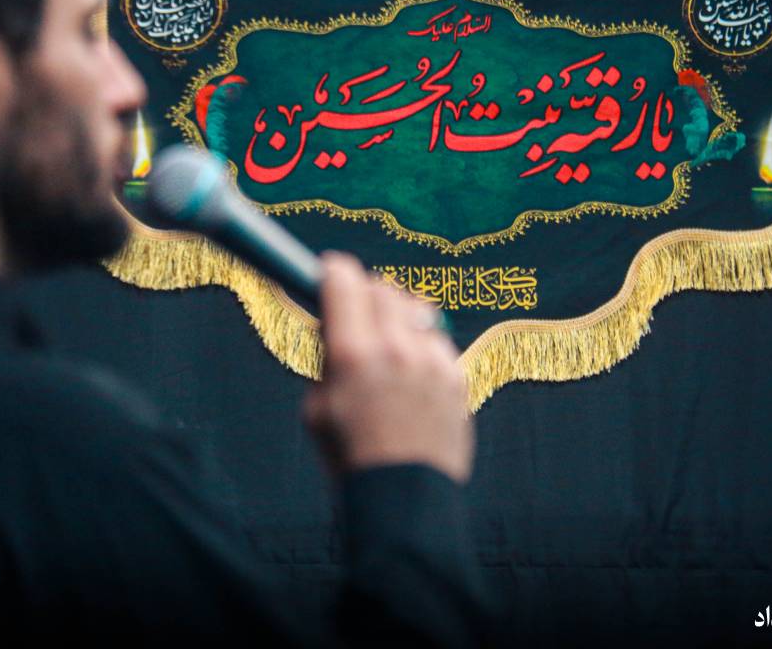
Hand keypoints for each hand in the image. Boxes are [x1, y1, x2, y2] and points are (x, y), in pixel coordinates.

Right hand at [303, 252, 473, 483]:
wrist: (401, 498)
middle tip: (357, 318)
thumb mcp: (314, 405)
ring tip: (387, 351)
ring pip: (413, 308)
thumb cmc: (349, 454)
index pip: (344, 279)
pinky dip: (422, 347)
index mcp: (351, 354)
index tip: (330, 276)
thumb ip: (327, 356)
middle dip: (365, 295)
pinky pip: (436, 339)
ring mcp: (430, 361)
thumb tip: (334, 321)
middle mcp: (394, 349)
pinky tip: (412, 377)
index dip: (333, 273)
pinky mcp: (456, 375)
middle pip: (381, 287)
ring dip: (396, 319)